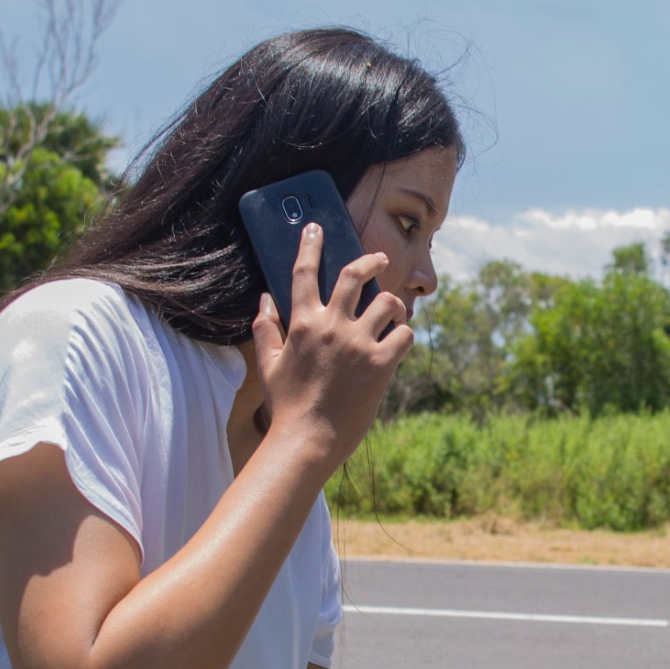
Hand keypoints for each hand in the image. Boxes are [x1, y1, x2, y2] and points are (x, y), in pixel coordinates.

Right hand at [249, 222, 412, 472]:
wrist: (306, 441)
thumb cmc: (286, 405)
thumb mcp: (268, 364)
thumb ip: (265, 328)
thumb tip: (264, 299)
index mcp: (302, 323)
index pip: (304, 272)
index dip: (310, 244)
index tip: (314, 227)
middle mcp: (331, 326)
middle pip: (354, 275)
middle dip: (370, 261)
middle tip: (380, 259)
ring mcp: (358, 344)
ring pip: (388, 302)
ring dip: (393, 304)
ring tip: (393, 312)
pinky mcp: (381, 364)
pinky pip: (405, 334)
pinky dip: (405, 335)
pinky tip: (399, 344)